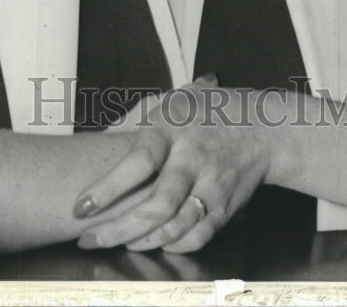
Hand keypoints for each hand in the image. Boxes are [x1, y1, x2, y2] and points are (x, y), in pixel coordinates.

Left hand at [73, 76, 277, 252]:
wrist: (265, 127)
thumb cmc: (208, 110)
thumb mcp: (172, 100)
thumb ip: (136, 118)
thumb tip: (100, 140)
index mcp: (173, 126)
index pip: (138, 160)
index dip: (108, 187)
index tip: (81, 207)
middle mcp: (193, 156)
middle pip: (157, 205)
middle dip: (118, 230)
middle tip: (90, 240)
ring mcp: (213, 183)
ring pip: (177, 227)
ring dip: (143, 242)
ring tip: (118, 243)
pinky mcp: (227, 205)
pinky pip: (198, 236)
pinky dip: (174, 246)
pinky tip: (155, 243)